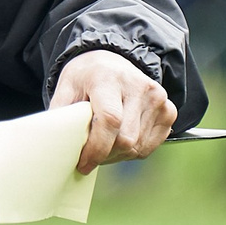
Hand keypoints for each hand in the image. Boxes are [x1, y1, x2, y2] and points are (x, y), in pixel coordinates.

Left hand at [51, 49, 177, 173]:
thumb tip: (57, 147)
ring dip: (118, 155)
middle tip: (89, 154)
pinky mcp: (168, 110)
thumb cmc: (86, 78)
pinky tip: (120, 139)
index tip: (83, 163)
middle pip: (125, 139)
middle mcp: (138, 86)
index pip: (110, 119)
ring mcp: (157, 98)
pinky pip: (150, 146)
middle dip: (104, 155)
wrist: (111, 62)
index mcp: (108, 78)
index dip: (96, 148)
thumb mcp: (65, 89)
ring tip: (104, 144)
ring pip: (137, 146)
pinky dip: (133, 151)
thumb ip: (61, 116)